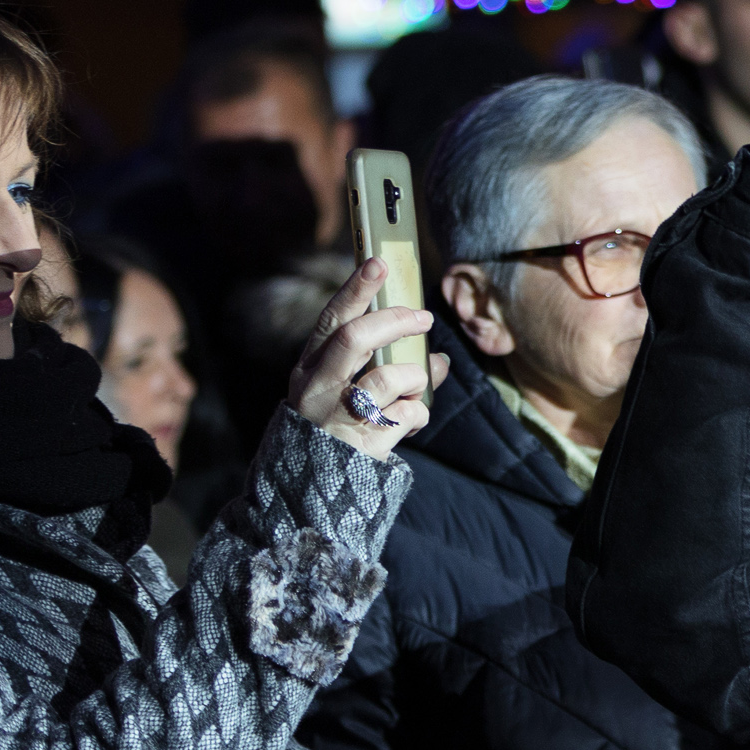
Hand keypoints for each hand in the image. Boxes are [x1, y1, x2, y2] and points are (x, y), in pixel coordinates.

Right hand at [288, 259, 447, 460]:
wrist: (314, 487)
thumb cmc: (339, 427)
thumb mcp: (349, 393)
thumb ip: (388, 369)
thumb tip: (439, 358)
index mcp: (311, 368)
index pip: (331, 320)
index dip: (355, 289)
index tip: (378, 263)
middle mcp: (318, 387)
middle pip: (354, 338)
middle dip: (394, 320)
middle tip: (423, 317)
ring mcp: (338, 415)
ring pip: (388, 377)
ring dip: (414, 377)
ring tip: (414, 388)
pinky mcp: (363, 441)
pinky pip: (407, 415)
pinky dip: (418, 414)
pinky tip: (409, 420)